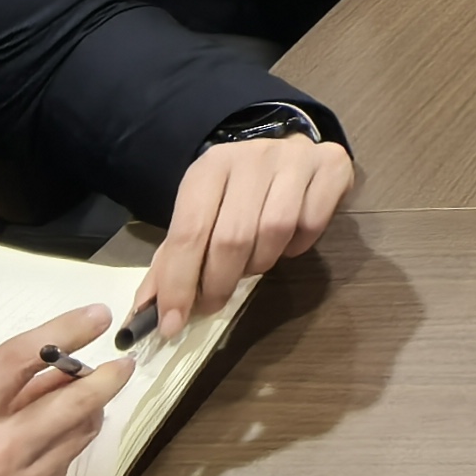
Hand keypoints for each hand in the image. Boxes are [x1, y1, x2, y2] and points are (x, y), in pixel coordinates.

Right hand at [0, 319, 128, 475]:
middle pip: (71, 403)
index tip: (97, 316)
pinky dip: (48, 475)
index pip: (18, 359)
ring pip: (71, 446)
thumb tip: (50, 376)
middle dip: (105, 381)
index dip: (65, 329)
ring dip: (77, 427)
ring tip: (69, 418)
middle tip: (122, 366)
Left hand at [136, 133, 355, 330]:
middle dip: (219, 283)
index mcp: (210, 166)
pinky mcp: (331, 165)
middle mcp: (252, 156)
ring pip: (274, 232)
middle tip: (214, 303)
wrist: (289, 151)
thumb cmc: (238, 193)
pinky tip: (289, 242)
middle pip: (232, 237)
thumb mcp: (200, 216)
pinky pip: (312, 224)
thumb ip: (172, 261)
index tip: (172, 324)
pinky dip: (298, 246)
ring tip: (253, 264)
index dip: (179, 283)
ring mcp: (294, 158)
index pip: (189, 231)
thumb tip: (144, 312)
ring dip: (260, 264)